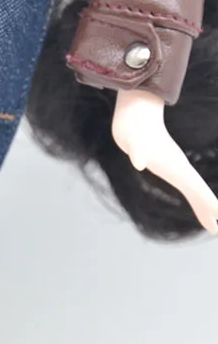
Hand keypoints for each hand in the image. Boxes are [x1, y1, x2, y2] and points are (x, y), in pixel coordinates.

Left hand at [112, 89, 217, 234]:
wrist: (134, 113)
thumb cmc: (134, 128)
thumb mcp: (134, 142)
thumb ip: (137, 152)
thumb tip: (137, 162)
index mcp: (176, 166)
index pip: (196, 188)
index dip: (207, 203)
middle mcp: (179, 167)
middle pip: (198, 192)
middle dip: (208, 211)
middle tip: (216, 231)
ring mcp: (174, 166)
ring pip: (192, 189)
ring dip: (202, 206)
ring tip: (212, 223)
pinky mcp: (166, 165)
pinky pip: (183, 185)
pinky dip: (193, 197)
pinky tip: (195, 201)